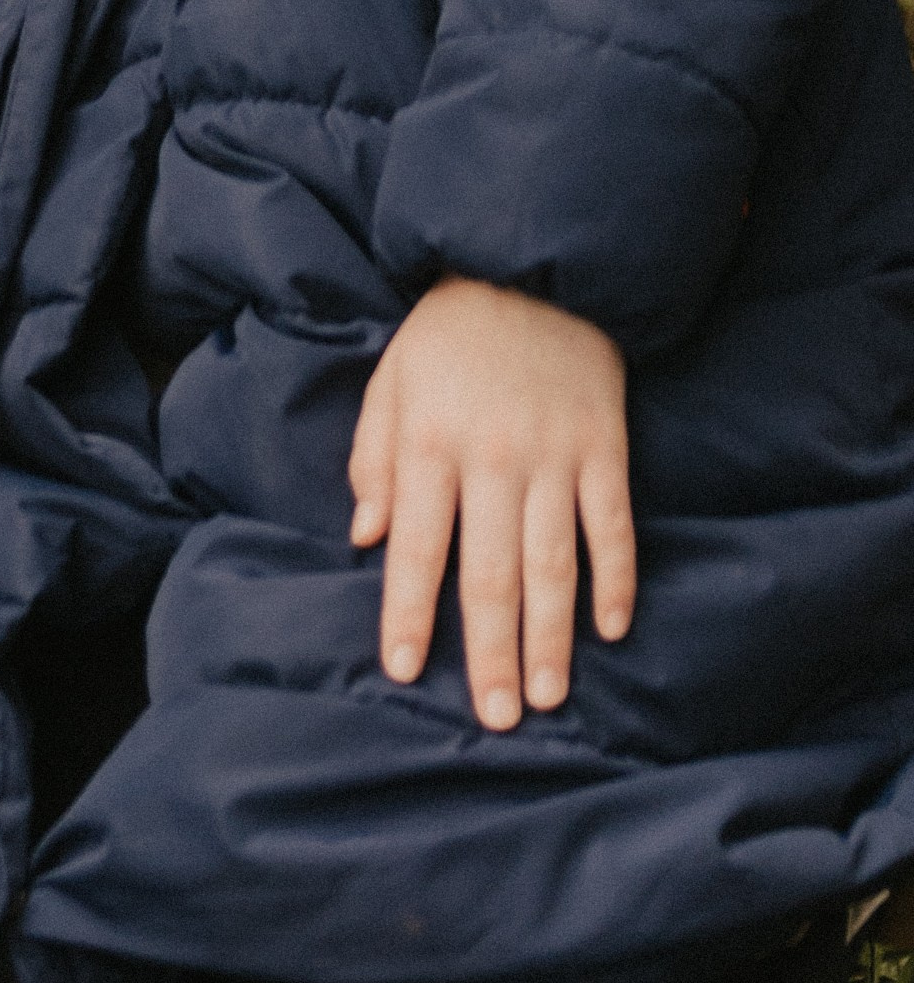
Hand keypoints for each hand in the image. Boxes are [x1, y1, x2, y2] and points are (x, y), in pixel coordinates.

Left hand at [350, 275, 634, 729]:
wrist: (533, 264)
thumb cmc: (450, 333)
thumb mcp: (391, 380)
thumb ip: (373, 458)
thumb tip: (365, 536)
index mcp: (429, 441)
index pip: (417, 546)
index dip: (409, 612)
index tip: (404, 670)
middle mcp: (492, 457)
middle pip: (489, 572)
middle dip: (490, 650)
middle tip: (495, 717)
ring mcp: (555, 455)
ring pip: (554, 563)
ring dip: (553, 636)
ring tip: (549, 696)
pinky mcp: (606, 447)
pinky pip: (614, 526)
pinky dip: (617, 579)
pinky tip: (613, 629)